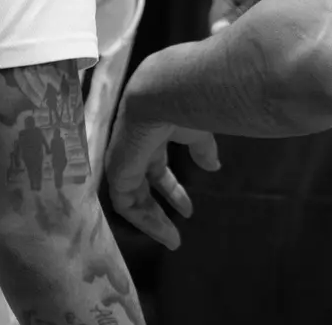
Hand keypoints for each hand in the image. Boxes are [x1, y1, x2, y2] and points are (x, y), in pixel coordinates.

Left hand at [105, 102, 219, 250]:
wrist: (166, 92)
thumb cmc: (186, 105)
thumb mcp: (198, 132)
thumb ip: (202, 150)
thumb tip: (213, 167)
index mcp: (153, 136)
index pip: (157, 169)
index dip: (172, 190)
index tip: (188, 209)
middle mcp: (135, 151)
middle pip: (145, 186)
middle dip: (163, 206)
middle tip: (179, 229)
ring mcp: (123, 163)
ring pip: (134, 200)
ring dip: (154, 220)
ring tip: (173, 239)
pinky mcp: (118, 173)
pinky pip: (127, 205)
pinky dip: (144, 220)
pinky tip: (163, 230)